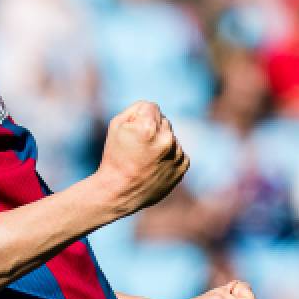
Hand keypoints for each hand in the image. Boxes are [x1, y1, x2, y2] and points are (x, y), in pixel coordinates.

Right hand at [95, 102, 188, 217]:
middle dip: (152, 129)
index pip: (151, 107)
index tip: (132, 132)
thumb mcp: (116, 125)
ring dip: (161, 143)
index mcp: (148, 128)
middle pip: (163, 121)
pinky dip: (168, 156)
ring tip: (145, 159)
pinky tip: (154, 166)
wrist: (120, 192)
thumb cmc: (115, 157)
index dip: (139, 117)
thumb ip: (137, 109)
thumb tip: (154, 110)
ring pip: (171, 137)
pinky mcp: (183, 166)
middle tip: (137, 147)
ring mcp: (177, 154)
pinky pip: (177, 152)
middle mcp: (166, 140)